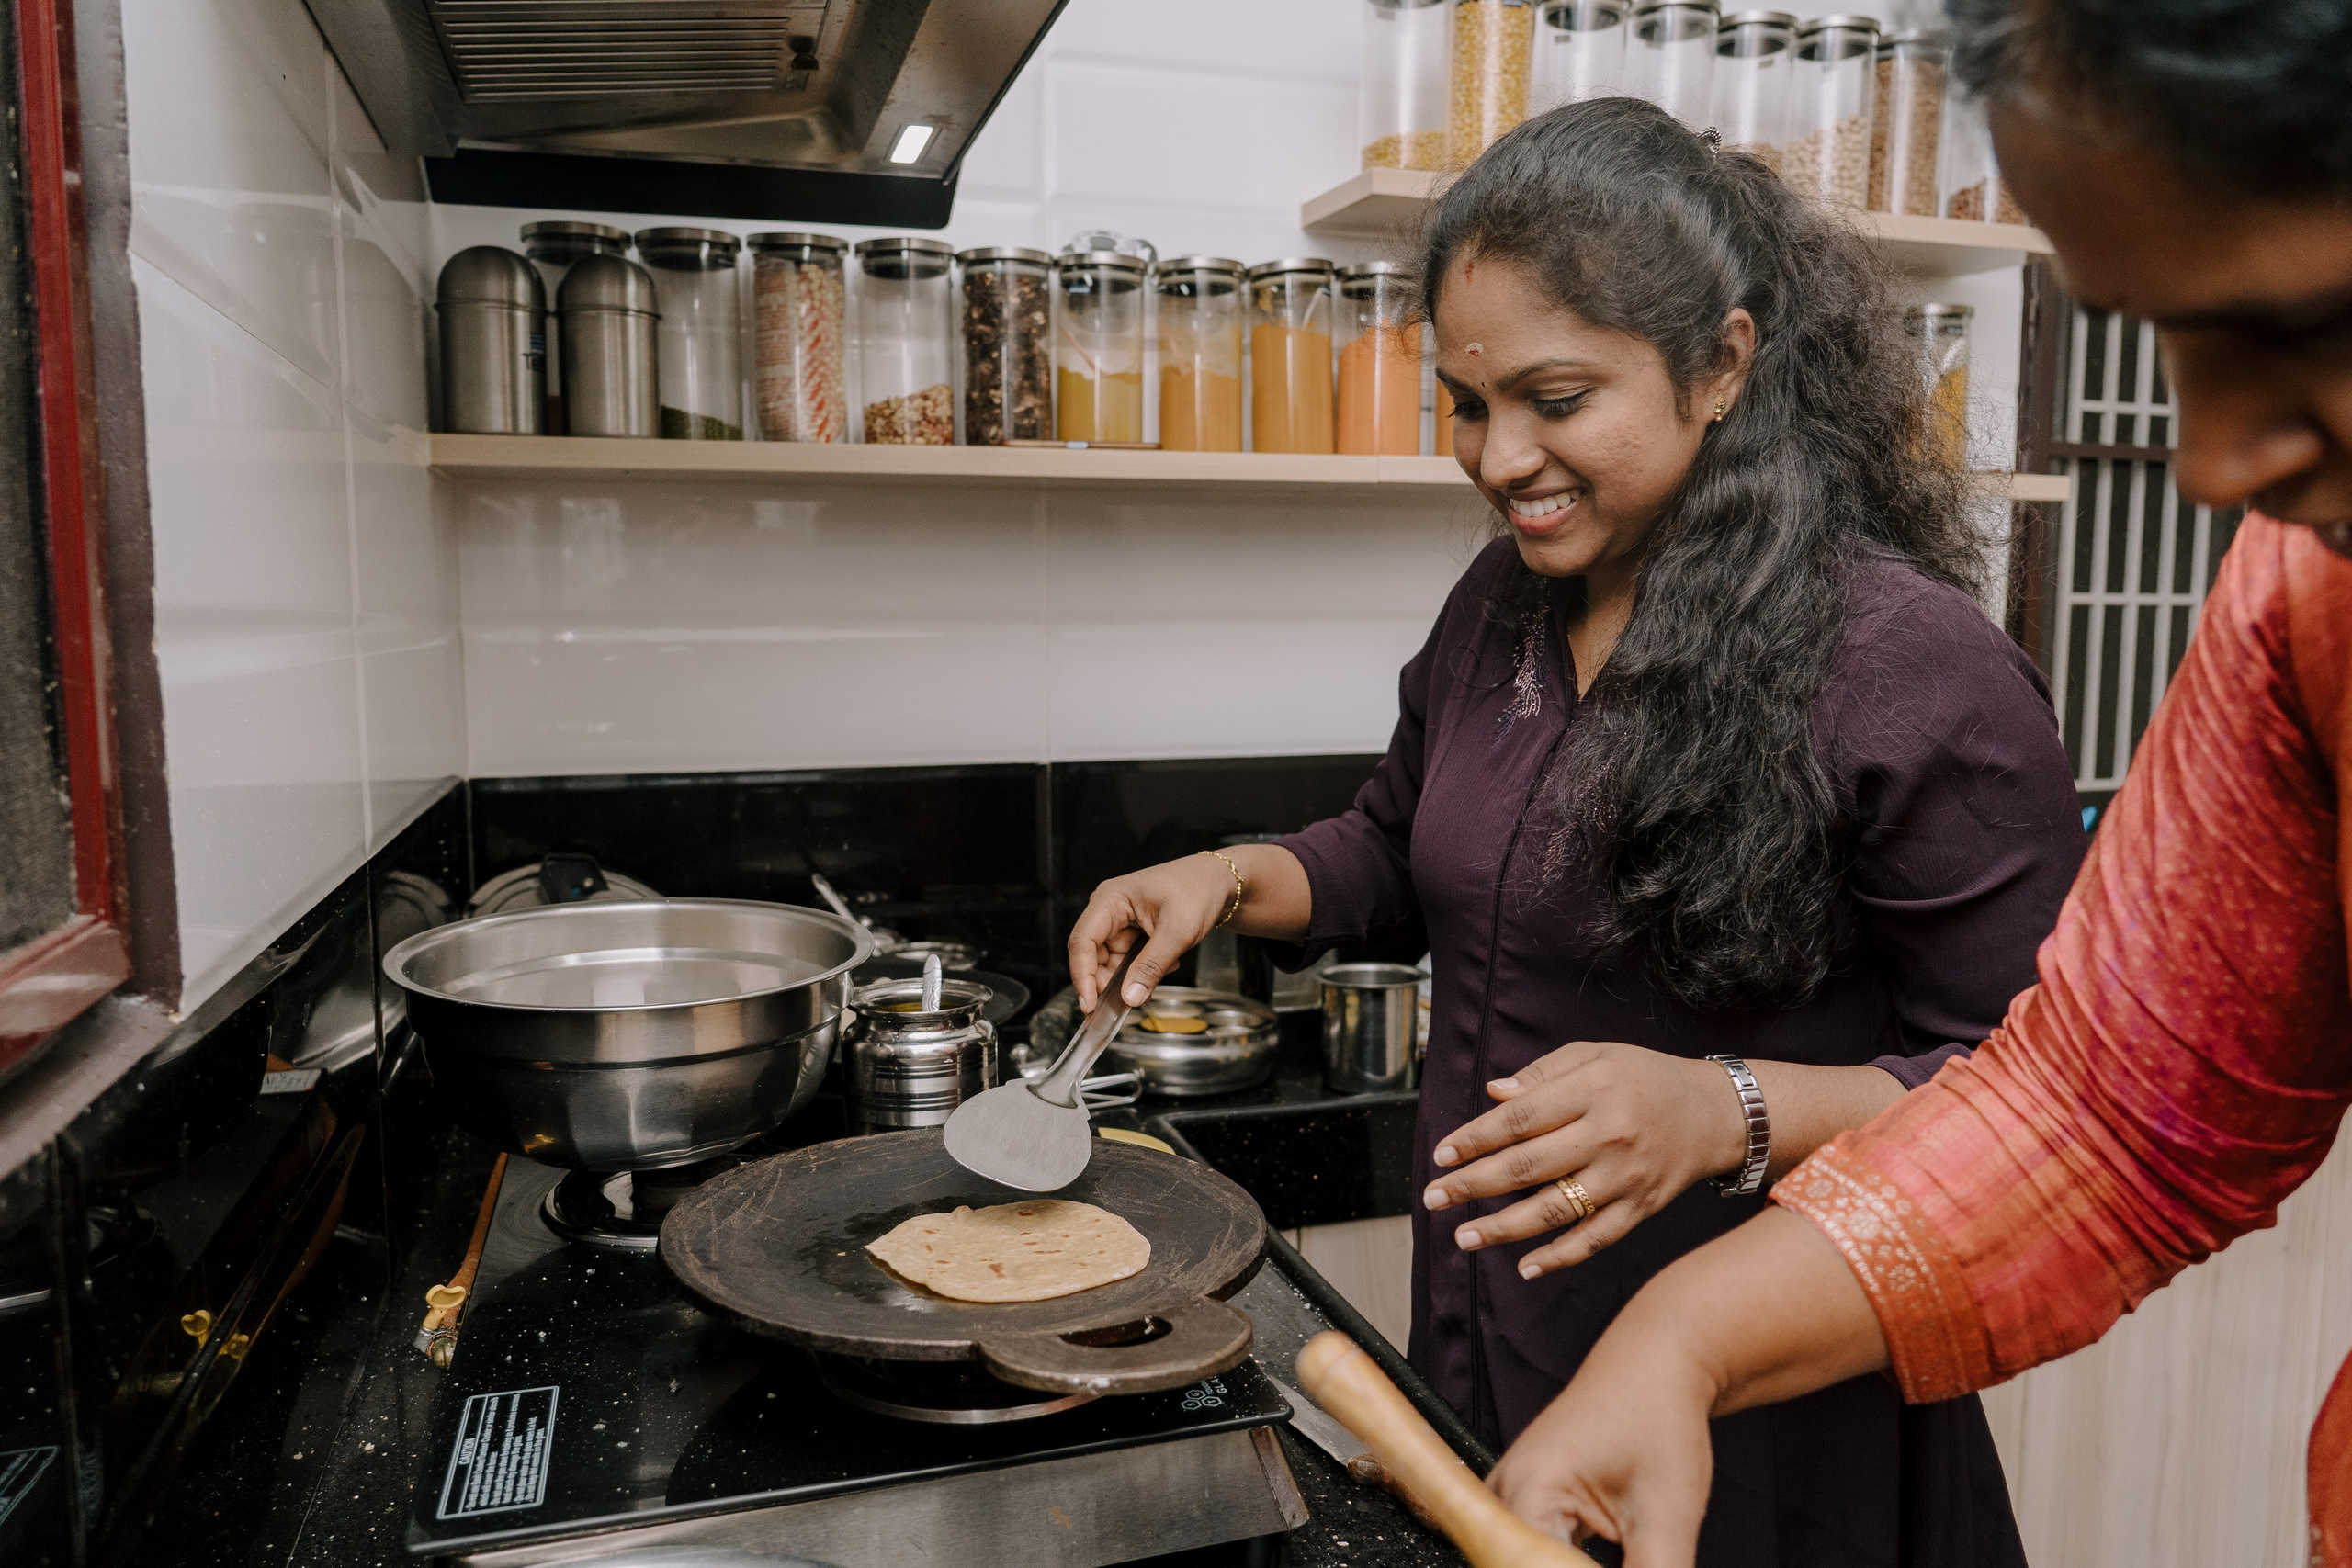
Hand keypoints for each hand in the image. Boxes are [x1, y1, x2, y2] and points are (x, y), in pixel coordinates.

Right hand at [1065, 855, 1234, 1012]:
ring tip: (1164, 969)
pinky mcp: (1132, 934)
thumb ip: (1151, 966)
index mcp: (1110, 899)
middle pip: (1093, 957)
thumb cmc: (1198, 891)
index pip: (1082, 942)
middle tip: (1132, 1001)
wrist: (1220, 883)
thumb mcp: (1178, 932)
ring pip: (1112, 963)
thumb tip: (1129, 997)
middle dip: (1111, 981)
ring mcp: (1120, 923)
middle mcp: (1109, 910)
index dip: (1082, 976)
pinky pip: (1128, 962)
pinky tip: (1167, 962)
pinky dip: (1145, 970)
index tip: (1090, 1004)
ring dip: (1134, 976)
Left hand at [1420, 1042, 1745, 1275]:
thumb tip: (1493, 1094)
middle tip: (1433, 1197)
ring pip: (1557, 1209)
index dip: (1475, 1137)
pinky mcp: (1642, 1207)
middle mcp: (1608, 1135)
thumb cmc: (1645, 1078)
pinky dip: (1560, 1256)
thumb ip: (1542, 1075)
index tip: (1441, 1153)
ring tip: (1464, 1237)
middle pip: (1529, 1165)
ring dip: (1505, 1228)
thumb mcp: (1596, 1056)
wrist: (1716, 1113)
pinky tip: (1525, 1266)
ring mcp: (1625, 1176)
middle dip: (1474, 1184)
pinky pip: (1596, 1238)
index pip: (1520, 1118)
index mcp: (1592, 1090)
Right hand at [1487, 1311, 1716, 1566]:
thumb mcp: (1666, 1517)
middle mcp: (1501, 1494)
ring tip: (1625, 1548)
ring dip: (1554, 1565)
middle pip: (1517, 1565)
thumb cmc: (1657, 1419)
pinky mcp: (1523, 1501)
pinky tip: (1595, 1557)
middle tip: (1632, 1556)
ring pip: (1519, 1560)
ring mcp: (1506, 1496)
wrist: (1655, 1366)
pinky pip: (1526, 1551)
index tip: (1630, 1563)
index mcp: (1526, 1494)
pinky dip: (1555, 1563)